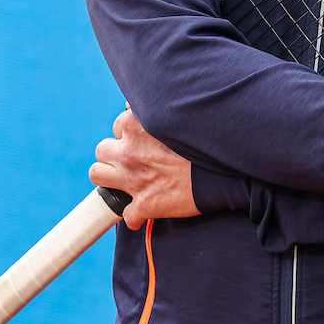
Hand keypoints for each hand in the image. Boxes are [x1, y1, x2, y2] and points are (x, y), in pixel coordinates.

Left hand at [89, 109, 200, 230]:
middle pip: (101, 150)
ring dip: (110, 178)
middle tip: (131, 159)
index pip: (117, 126)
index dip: (130, 134)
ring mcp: (133, 179)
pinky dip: (136, 216)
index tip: (142, 140)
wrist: (225, 174)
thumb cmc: (206, 143)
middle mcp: (129, 151)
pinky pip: (128, 215)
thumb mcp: (179, 115)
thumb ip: (155, 112)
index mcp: (137, 125)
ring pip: (97, 175)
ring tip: (124, 180)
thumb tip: (140, 107)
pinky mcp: (144, 204)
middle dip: (114, 154)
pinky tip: (145, 212)